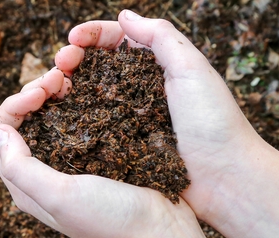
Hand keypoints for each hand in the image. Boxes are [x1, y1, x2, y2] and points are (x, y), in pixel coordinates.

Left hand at [0, 66, 235, 237]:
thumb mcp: (59, 196)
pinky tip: (92, 91)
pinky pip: (78, 123)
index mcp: (26, 187)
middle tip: (58, 77)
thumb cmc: (111, 220)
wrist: (163, 237)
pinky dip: (78, 102)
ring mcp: (72, 167)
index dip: (13, 105)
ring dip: (54, 95)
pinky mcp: (98, 159)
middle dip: (32, 93)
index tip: (41, 91)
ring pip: (48, 120)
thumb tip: (0, 129)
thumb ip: (21, 167)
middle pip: (20, 123)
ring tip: (72, 78)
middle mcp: (43, 176)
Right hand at [57, 10, 278, 237]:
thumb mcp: (192, 69)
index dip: (91, 36)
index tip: (72, 40)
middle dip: (73, 59)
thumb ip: (161, 37)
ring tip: (52, 88)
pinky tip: (59, 117)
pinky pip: (92, 129)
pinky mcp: (122, 148)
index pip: (117, 41)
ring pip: (88, 96)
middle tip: (59, 65)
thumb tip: (124, 15)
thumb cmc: (215, 124)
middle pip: (96, 66)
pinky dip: (73, 119)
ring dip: (67, 87)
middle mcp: (140, 91)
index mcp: (158, 67)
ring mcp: (129, 120)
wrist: (226, 180)